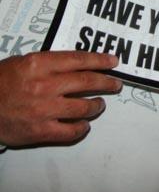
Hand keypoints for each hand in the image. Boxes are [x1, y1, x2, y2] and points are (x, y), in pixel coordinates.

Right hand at [0, 51, 121, 145]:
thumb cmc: (0, 82)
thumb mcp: (24, 62)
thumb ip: (51, 64)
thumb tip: (77, 66)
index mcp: (40, 64)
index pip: (79, 60)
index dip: (100, 61)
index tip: (113, 62)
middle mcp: (45, 85)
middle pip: (87, 81)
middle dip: (106, 82)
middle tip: (115, 83)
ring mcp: (44, 109)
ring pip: (83, 107)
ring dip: (97, 105)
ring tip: (100, 104)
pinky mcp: (40, 131)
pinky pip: (70, 131)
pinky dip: (81, 128)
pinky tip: (84, 125)